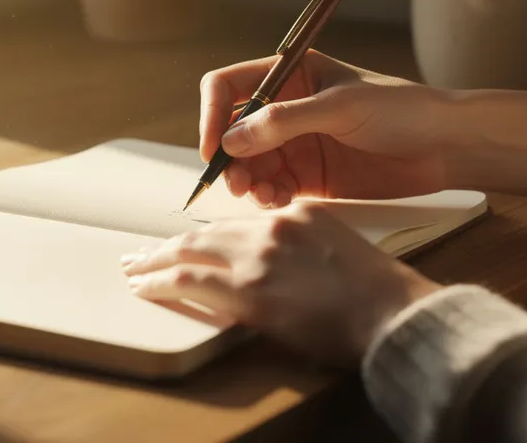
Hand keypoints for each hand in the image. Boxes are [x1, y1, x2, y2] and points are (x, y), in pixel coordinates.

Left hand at [121, 202, 439, 366]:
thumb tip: (274, 271)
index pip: (237, 222)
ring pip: (188, 252)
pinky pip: (190, 280)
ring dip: (154, 262)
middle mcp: (272, 226)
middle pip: (206, 233)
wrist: (393, 313)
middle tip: (143, 254)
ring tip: (133, 269)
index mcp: (297, 213)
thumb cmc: (379, 295)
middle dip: (169, 245)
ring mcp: (258, 256)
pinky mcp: (249, 289)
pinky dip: (160, 282)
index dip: (206, 236)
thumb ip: (302, 249)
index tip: (186, 244)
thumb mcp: (340, 249)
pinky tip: (144, 287)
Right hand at [200, 51, 453, 206]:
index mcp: (290, 74)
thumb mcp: (341, 107)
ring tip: (260, 196)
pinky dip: (267, 197)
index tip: (214, 147)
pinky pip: (273, 188)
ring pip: (248, 164)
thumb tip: (231, 140)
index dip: (213, 114)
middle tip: (237, 183)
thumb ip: (285, 121)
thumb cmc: (402, 110)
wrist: (446, 147)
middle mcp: (285, 108)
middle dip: (228, 157)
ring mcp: (296, 144)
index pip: (229, 86)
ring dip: (246, 181)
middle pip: (232, 131)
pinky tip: (277, 203)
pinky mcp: (310, 177)